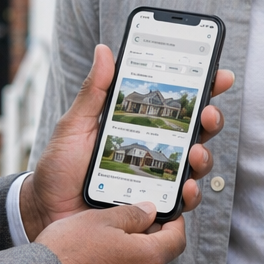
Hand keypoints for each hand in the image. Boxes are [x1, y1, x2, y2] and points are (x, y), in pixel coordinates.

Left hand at [19, 44, 234, 240]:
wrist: (45, 213)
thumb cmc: (60, 169)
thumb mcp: (75, 125)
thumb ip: (94, 91)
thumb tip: (104, 50)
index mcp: (139, 126)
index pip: (176, 105)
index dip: (202, 88)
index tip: (218, 74)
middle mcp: (155, 151)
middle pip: (196, 132)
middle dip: (210, 118)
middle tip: (207, 112)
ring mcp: (158, 180)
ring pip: (196, 165)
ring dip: (204, 155)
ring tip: (195, 151)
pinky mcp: (155, 209)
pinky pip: (183, 202)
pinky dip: (190, 193)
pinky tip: (185, 186)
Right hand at [37, 200, 186, 263]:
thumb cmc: (66, 254)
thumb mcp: (99, 220)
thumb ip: (131, 214)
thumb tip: (149, 211)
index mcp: (147, 259)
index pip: (177, 239)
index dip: (174, 223)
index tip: (166, 215)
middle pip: (155, 258)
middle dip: (144, 241)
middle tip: (121, 227)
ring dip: (126, 262)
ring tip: (98, 249)